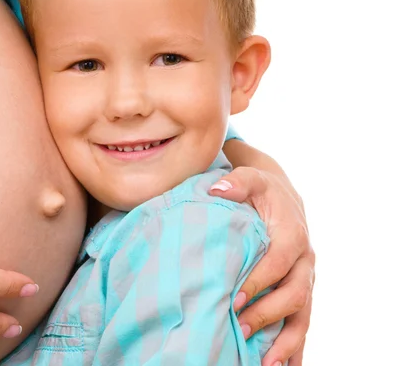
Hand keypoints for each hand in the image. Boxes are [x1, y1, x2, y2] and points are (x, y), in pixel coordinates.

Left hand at [209, 166, 314, 365]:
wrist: (282, 196)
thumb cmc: (262, 189)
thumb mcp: (251, 178)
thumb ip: (237, 181)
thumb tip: (219, 188)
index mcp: (293, 235)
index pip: (279, 262)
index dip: (259, 282)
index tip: (233, 300)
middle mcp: (305, 260)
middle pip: (295, 294)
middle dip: (269, 314)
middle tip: (241, 330)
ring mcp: (305, 278)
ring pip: (304, 315)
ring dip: (287, 342)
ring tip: (265, 363)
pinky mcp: (302, 290)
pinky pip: (303, 322)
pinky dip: (295, 347)